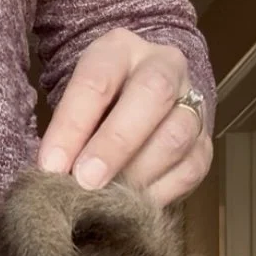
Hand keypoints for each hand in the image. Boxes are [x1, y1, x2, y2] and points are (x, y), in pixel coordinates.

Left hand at [37, 27, 213, 207]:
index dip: (72, 126)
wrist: (134, 103)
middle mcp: (163, 67)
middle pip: (152, 95)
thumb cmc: (91, 109)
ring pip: (175, 135)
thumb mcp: (71, 106)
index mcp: (119, 50)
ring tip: (106, 200)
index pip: (96, 81)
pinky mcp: (204, 143)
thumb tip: (54, 177)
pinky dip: (158, 192)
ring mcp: (191, 104)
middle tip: (85, 181)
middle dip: (115, 143)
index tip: (50, 165)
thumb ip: (64, 135)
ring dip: (137, 174)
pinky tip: (131, 205)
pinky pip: (189, 170)